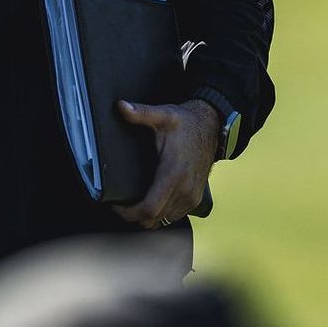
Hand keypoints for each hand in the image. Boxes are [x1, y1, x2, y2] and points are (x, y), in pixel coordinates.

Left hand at [110, 98, 219, 229]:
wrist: (211, 127)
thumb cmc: (185, 122)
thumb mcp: (163, 115)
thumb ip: (141, 112)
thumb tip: (120, 106)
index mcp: (173, 174)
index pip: (149, 208)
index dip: (129, 213)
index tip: (116, 206)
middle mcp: (185, 190)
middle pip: (154, 219)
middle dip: (134, 216)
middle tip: (120, 204)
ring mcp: (192, 197)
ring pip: (164, 221)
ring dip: (147, 217)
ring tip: (133, 203)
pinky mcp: (195, 199)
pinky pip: (174, 216)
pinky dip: (161, 214)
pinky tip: (151, 202)